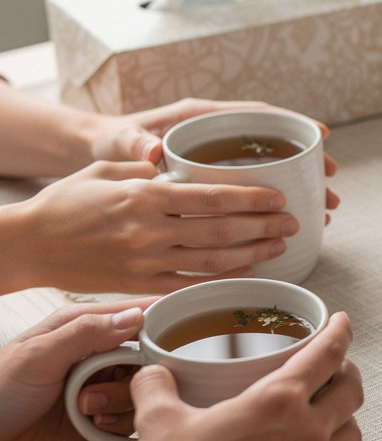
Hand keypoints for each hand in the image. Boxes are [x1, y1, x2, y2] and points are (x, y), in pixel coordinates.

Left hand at [0, 302, 148, 440]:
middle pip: (147, 355)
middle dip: (134, 374)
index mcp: (83, 326)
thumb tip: (135, 315)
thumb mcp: (38, 356)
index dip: (159, 322)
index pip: (135, 312)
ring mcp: (101, 384)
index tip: (177, 336)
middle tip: (103, 386)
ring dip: (121, 401)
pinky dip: (119, 423)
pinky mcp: (103, 415)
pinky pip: (134, 416)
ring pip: (143, 387)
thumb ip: (86, 332)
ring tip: (87, 409)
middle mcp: (97, 352)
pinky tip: (94, 426)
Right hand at [4, 161, 298, 294]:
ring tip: (280, 243)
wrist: (29, 245)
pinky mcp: (139, 285)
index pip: (209, 197)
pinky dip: (223, 279)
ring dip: (252, 252)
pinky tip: (249, 272)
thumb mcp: (105, 169)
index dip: (249, 198)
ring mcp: (145, 261)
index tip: (277, 196)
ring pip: (212, 259)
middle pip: (220, 230)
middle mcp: (148, 230)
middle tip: (293, 221)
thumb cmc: (68, 200)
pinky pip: (189, 284)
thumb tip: (175, 154)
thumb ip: (145, 163)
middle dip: (262, 225)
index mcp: (143, 195)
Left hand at [88, 98, 340, 218]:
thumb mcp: (118, 142)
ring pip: (268, 172)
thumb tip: (154, 151)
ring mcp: (218, 160)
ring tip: (324, 211)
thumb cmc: (108, 143)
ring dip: (297, 191)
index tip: (321, 135)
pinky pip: (252, 192)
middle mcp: (215, 136)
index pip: (255, 115)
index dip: (290, 123)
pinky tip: (289, 226)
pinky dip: (274, 208)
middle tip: (332, 184)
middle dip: (306, 166)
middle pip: (272, 148)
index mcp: (199, 119)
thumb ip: (133, 144)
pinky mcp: (214, 183)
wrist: (95, 155)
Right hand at [133, 312, 362, 440]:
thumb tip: (150, 373)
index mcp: (280, 401)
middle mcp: (310, 431)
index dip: (339, 331)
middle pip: (352, 390)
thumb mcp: (159, 424)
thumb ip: (156, 388)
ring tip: (327, 413)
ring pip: (353, 432)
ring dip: (344, 417)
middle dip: (348, 372)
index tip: (341, 322)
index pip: (327, 354)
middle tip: (335, 367)